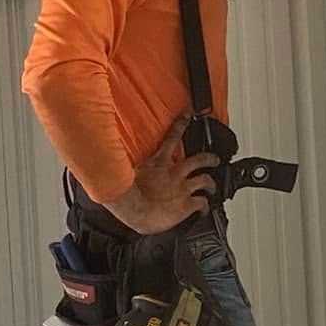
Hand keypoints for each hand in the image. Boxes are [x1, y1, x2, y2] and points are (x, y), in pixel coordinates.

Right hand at [106, 115, 220, 235]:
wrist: (134, 209)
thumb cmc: (126, 195)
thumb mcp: (126, 171)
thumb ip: (126, 164)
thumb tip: (110, 159)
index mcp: (159, 163)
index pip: (172, 137)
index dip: (181, 124)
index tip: (188, 116)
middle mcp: (174, 173)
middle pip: (199, 160)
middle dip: (210, 159)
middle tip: (215, 160)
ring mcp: (182, 188)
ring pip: (205, 180)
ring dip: (211, 184)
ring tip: (213, 186)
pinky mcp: (186, 204)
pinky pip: (202, 203)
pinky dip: (205, 206)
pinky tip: (204, 210)